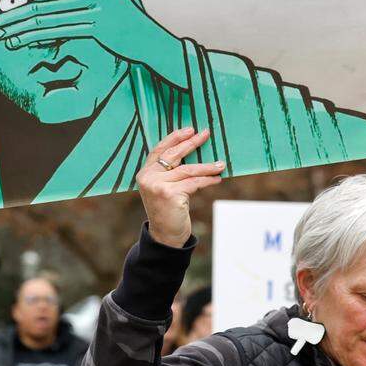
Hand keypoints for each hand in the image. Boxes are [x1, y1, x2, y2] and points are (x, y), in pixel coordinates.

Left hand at [0, 0, 186, 87]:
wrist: (153, 41)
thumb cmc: (126, 25)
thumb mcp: (105, 4)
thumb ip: (79, 0)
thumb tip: (48, 5)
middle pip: (41, 0)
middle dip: (10, 10)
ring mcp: (95, 7)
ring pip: (46, 18)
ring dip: (18, 27)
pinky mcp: (96, 26)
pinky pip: (57, 32)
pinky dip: (35, 37)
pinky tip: (18, 42)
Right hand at [136, 128, 224, 247]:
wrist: (165, 235)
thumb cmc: (167, 210)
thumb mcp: (163, 188)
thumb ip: (170, 172)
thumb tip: (192, 151)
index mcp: (145, 173)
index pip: (160, 149)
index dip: (175, 138)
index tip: (190, 129)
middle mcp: (149, 177)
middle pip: (173, 154)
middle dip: (192, 143)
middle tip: (206, 134)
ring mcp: (158, 186)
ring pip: (188, 169)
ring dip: (207, 166)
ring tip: (220, 164)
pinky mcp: (170, 194)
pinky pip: (194, 182)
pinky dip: (207, 179)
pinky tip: (217, 178)